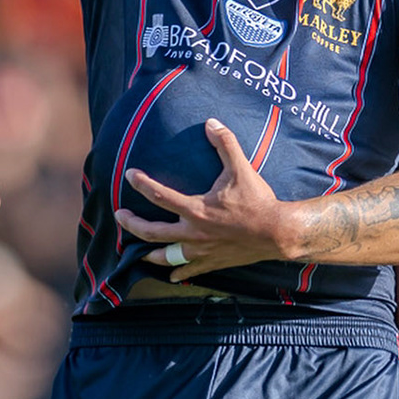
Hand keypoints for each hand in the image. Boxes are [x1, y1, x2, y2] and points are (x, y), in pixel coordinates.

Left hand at [113, 119, 295, 276]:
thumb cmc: (258, 201)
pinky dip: (178, 273)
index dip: (140, 183)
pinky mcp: (213, 263)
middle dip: (131, 224)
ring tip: (138, 252)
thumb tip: (211, 122)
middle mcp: (193, 233)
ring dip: (149, 254)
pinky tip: (171, 276)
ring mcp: (201, 251)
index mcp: (195, 209)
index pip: (158, 195)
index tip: (129, 175)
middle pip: (151, 232)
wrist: (279, 233)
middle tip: (119, 216)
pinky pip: (189, 271)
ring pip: (165, 257)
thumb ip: (225, 144)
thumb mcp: (241, 168)